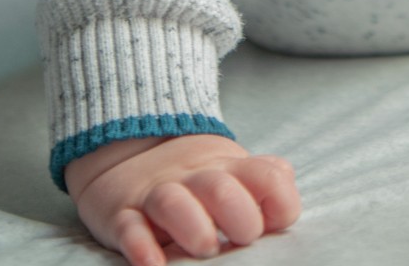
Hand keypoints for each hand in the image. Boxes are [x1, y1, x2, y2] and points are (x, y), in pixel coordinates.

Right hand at [64, 135, 300, 264]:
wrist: (130, 154)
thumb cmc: (199, 181)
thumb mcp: (235, 173)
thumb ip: (266, 185)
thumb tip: (285, 210)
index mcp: (231, 169)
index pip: (268, 176)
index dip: (280, 202)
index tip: (274, 224)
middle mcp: (195, 179)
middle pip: (221, 187)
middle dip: (239, 215)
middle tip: (242, 239)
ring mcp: (157, 195)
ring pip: (173, 203)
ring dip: (194, 227)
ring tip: (204, 248)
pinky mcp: (123, 214)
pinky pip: (129, 228)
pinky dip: (141, 247)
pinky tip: (154, 264)